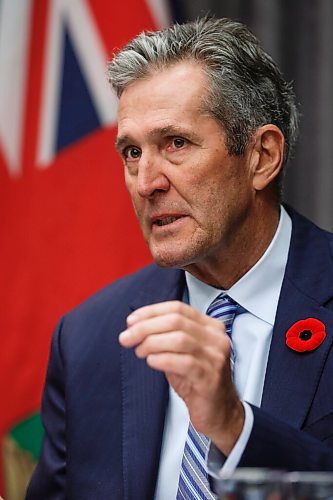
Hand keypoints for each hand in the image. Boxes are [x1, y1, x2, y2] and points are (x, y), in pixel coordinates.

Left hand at [119, 300, 243, 454]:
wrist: (219, 411)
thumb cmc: (197, 380)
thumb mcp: (181, 352)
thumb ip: (165, 337)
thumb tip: (135, 326)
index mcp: (210, 326)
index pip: (178, 308)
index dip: (151, 312)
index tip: (131, 321)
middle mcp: (216, 338)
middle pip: (176, 321)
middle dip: (146, 327)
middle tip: (127, 338)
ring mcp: (215, 357)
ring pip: (179, 339)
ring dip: (152, 343)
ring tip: (139, 351)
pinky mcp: (210, 377)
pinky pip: (184, 362)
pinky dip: (163, 359)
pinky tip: (151, 362)